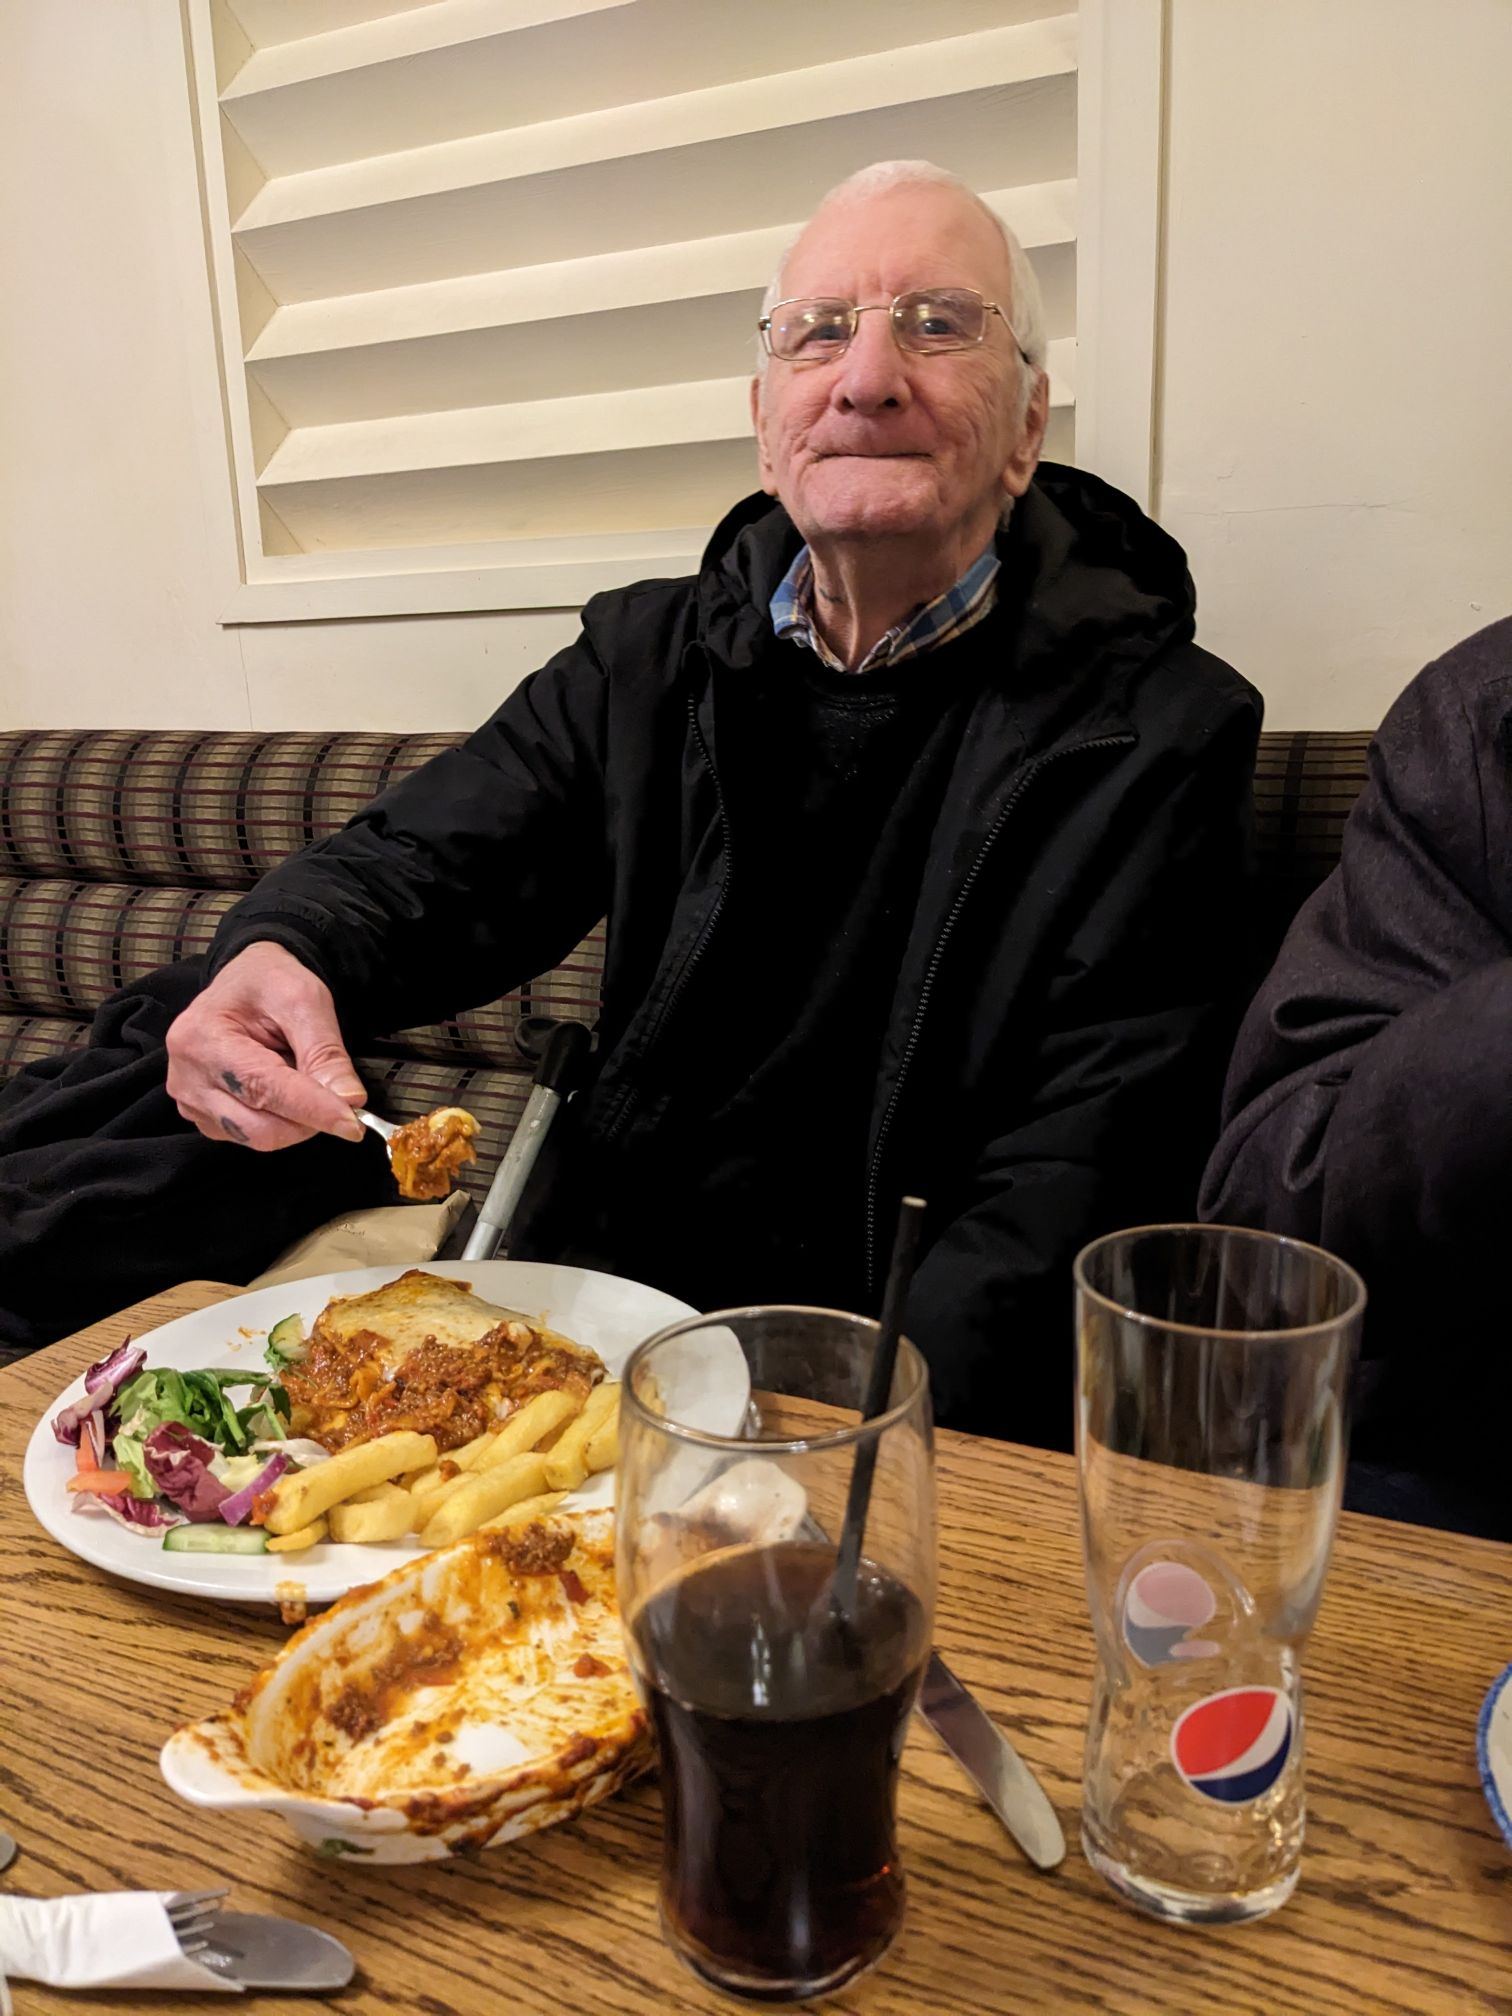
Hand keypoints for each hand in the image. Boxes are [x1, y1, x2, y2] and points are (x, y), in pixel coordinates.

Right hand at [165, 943, 366, 1149]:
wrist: (246, 983)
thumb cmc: (270, 983)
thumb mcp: (305, 1000)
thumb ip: (325, 1053)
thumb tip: (349, 1099)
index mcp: (202, 1038)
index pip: (265, 1089)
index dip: (313, 1110)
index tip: (353, 1124)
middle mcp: (186, 1077)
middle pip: (260, 1127)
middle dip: (309, 1120)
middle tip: (337, 1096)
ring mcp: (190, 1101)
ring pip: (258, 1137)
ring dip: (295, 1120)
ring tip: (299, 1077)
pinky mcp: (202, 1117)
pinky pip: (248, 1136)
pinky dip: (278, 1120)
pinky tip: (280, 1090)